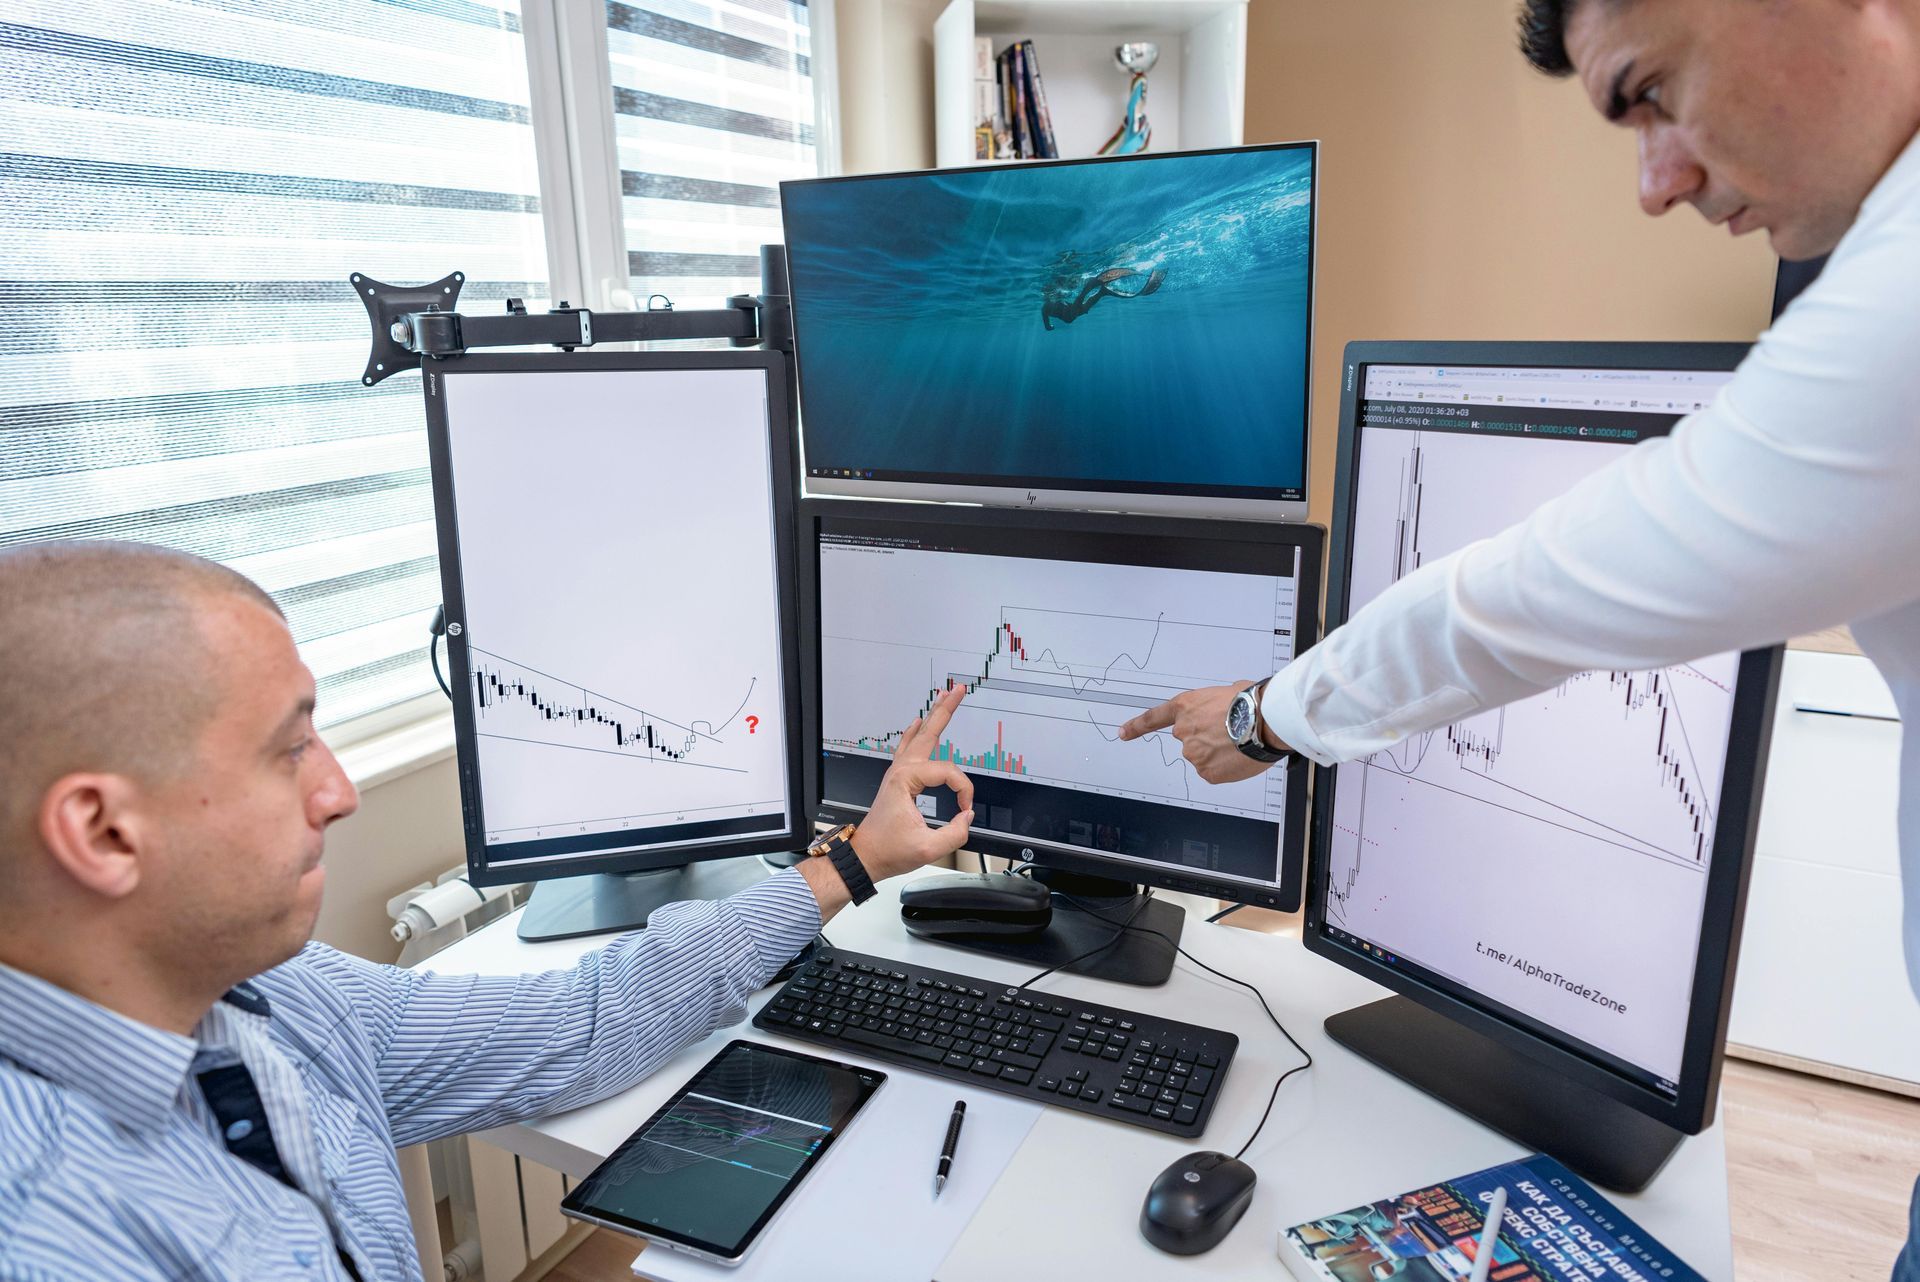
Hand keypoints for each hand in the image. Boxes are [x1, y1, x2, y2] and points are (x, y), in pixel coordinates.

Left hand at [849, 684, 975, 880]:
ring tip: (943, 696)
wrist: (867, 855)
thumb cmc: (889, 850)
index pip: (949, 773)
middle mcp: (901, 771)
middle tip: (958, 690)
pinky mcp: (897, 779)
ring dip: (933, 715)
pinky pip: (908, 747)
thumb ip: (956, 833)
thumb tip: (966, 817)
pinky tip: (918, 721)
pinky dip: (915, 731)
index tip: (965, 811)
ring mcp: (898, 772)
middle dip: (945, 710)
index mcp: (907, 780)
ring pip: (918, 736)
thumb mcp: (928, 848)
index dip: (964, 791)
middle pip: (928, 732)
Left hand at [1117, 680, 1284, 783]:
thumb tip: (1222, 710)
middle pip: (1190, 739)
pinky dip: (1225, 767)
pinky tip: (1239, 756)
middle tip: (1230, 732)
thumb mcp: (1226, 691)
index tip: (1122, 733)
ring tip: (1239, 742)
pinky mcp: (1206, 772)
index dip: (1136, 727)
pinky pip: (1214, 771)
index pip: (1153, 719)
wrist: (1264, 720)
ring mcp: (1193, 754)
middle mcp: (1184, 731)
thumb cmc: (1250, 702)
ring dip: (1218, 752)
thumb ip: (1213, 704)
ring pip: (1204, 756)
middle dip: (1206, 738)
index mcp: (1185, 707)